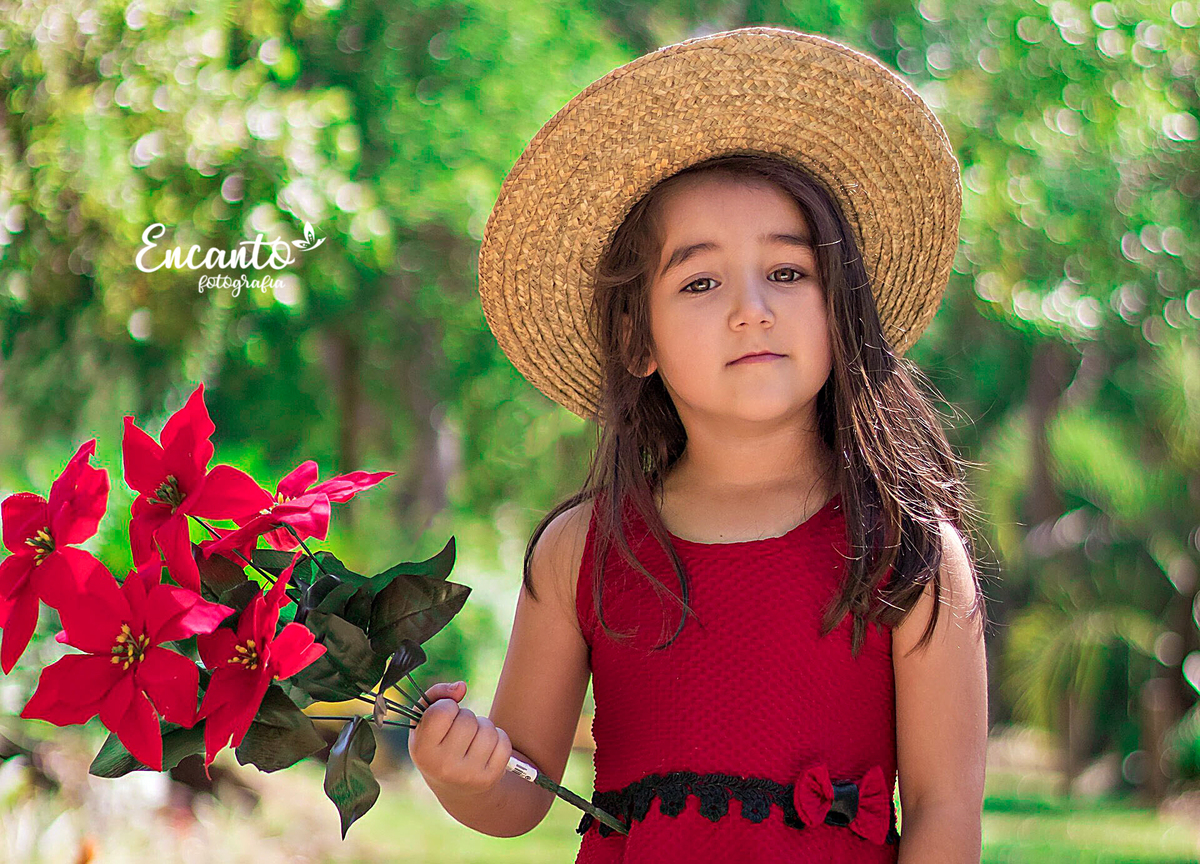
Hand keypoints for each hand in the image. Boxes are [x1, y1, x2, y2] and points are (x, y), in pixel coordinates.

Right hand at [408, 680, 513, 797]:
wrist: (454, 786)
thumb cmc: (438, 743)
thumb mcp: (425, 720)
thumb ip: (437, 695)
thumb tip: (461, 686)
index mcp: (423, 751)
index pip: (442, 711)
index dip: (447, 706)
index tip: (445, 716)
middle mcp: (444, 766)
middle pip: (467, 719)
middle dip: (466, 717)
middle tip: (459, 730)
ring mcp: (469, 774)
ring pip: (488, 729)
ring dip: (483, 727)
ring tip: (472, 739)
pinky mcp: (491, 778)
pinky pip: (504, 742)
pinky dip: (498, 739)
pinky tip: (485, 749)